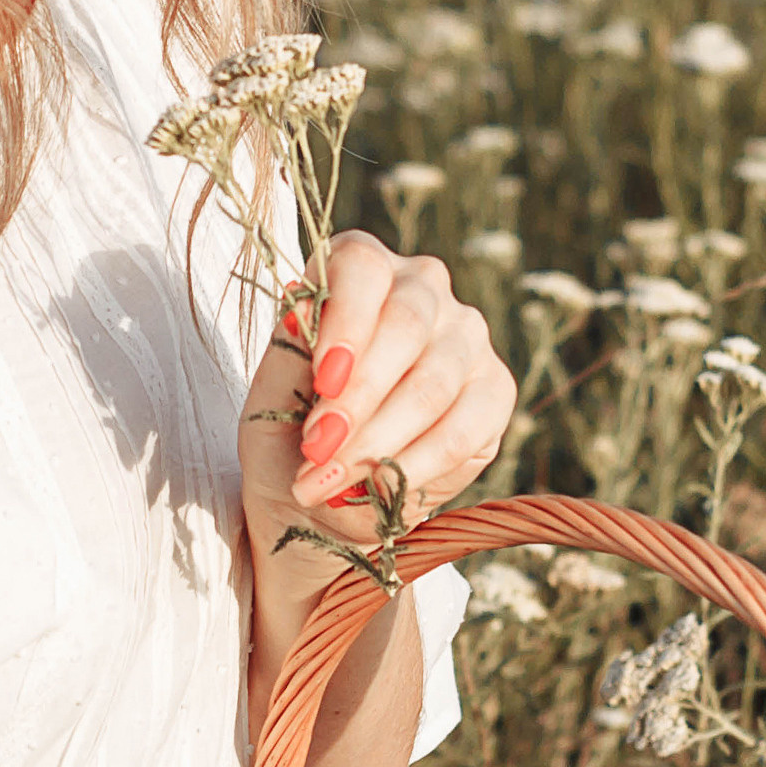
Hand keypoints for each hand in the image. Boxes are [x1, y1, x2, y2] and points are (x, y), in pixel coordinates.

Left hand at [237, 228, 516, 589]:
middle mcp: (422, 288)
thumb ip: (288, 356)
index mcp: (360, 268)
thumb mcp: (270, 396)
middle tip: (317, 451)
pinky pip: (463, 431)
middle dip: (358, 397)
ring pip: (433, 384)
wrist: (320, 499)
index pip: (362, 267)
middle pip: (406, 324)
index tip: (323, 381)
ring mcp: (466, 337)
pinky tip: (380, 490)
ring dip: (378, 441)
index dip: (345, 322)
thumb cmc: (289, 433)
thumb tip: (303, 315)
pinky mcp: (495, 391)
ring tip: (331, 480)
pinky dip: (415, 467)